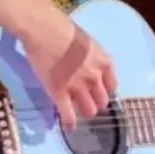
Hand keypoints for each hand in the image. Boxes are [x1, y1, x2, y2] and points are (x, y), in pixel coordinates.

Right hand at [20, 5, 116, 130]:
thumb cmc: (61, 27)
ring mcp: (77, 86)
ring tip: (77, 110)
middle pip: (102, 100)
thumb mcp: (85, 41)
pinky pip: (68, 114)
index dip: (105, 90)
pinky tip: (69, 126)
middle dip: (95, 102)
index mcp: (103, 61)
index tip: (98, 91)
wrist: (42, 28)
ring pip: (88, 110)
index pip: (112, 85)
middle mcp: (94, 76)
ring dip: (84, 111)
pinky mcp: (59, 92)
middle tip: (86, 100)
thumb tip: (84, 63)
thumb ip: (89, 56)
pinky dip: (69, 122)